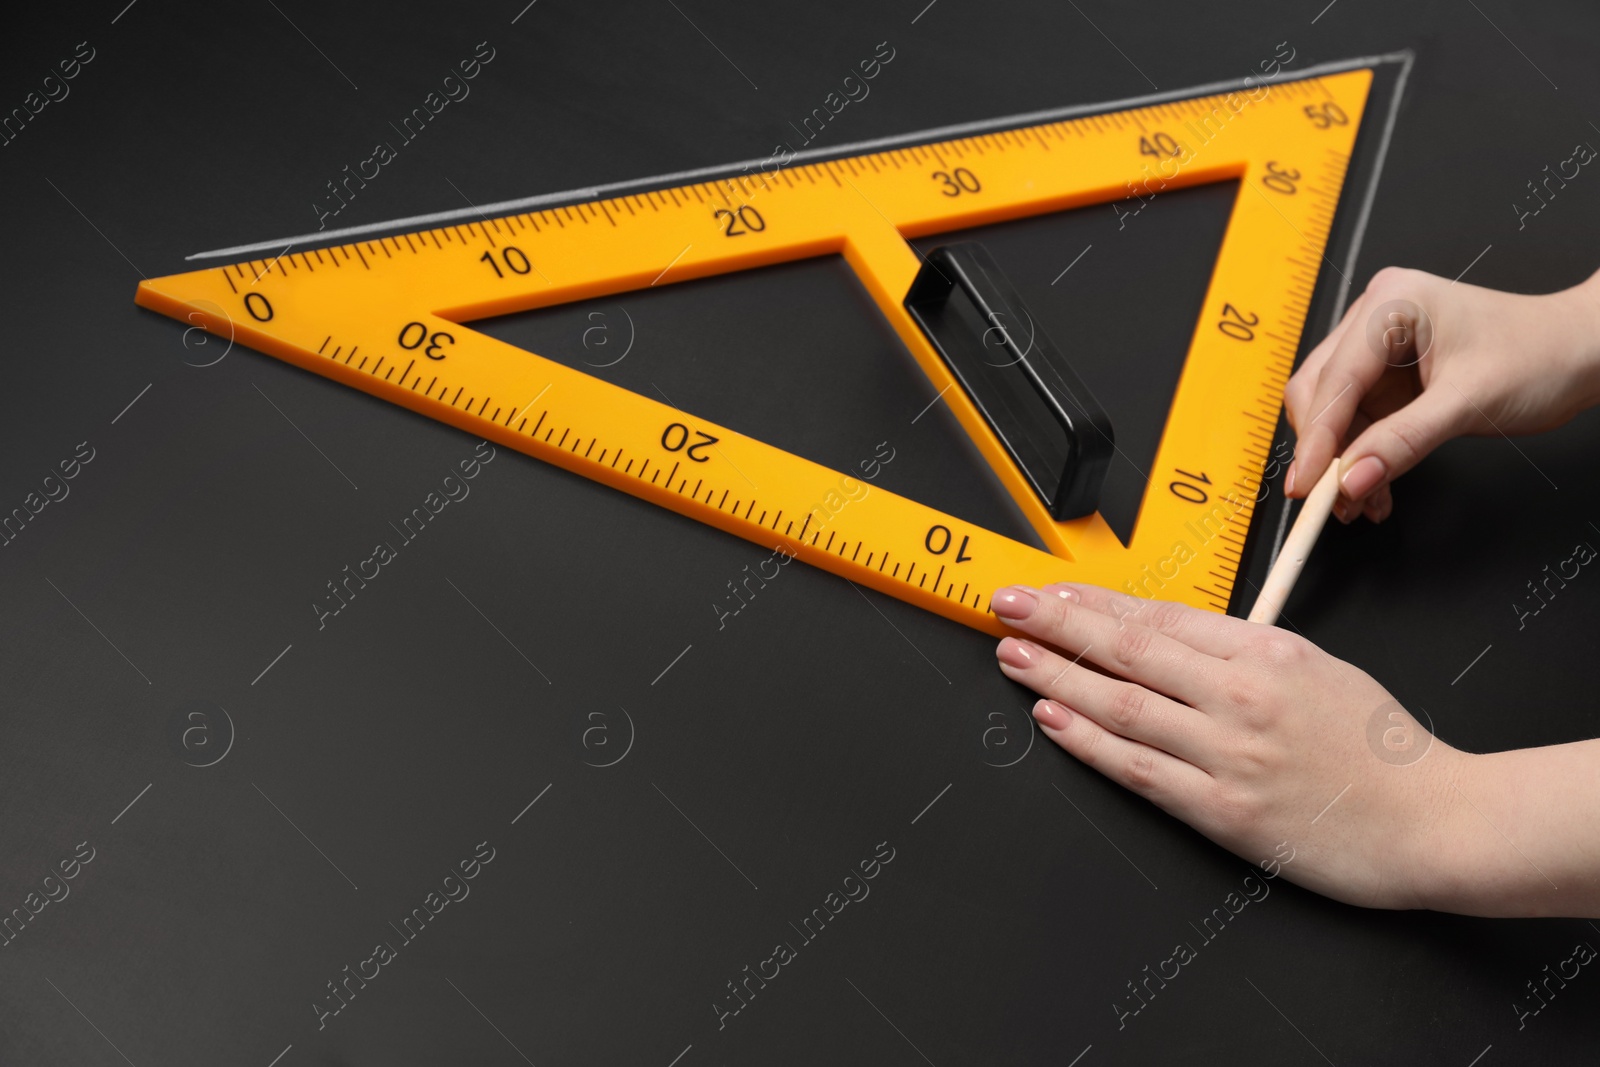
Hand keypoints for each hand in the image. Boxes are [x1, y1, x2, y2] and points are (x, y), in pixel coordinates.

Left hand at [991, 582, 1470, 908]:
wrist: (1435, 820)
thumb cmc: (1381, 748)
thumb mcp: (1318, 668)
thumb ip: (1243, 651)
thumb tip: (1168, 636)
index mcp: (1267, 651)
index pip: (1160, 615)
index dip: (1095, 601)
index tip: (1052, 590)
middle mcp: (1242, 695)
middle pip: (1129, 647)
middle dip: (1058, 622)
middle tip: (1007, 605)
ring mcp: (1230, 753)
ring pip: (1122, 703)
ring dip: (1056, 675)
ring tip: (1011, 654)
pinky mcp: (1224, 810)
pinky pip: (1139, 769)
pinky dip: (1088, 739)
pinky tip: (1052, 715)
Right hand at [1283, 266, 1599, 522]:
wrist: (1581, 352)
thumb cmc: (1540, 354)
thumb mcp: (1469, 403)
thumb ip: (1403, 443)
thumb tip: (1351, 480)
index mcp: (1391, 303)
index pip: (1335, 379)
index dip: (1317, 438)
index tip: (1307, 486)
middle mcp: (1376, 317)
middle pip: (1320, 392)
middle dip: (1324, 450)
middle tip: (1330, 500)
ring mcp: (1379, 346)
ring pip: (1333, 411)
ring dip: (1342, 459)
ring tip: (1361, 502)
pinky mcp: (1387, 374)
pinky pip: (1358, 420)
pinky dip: (1361, 455)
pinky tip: (1374, 484)